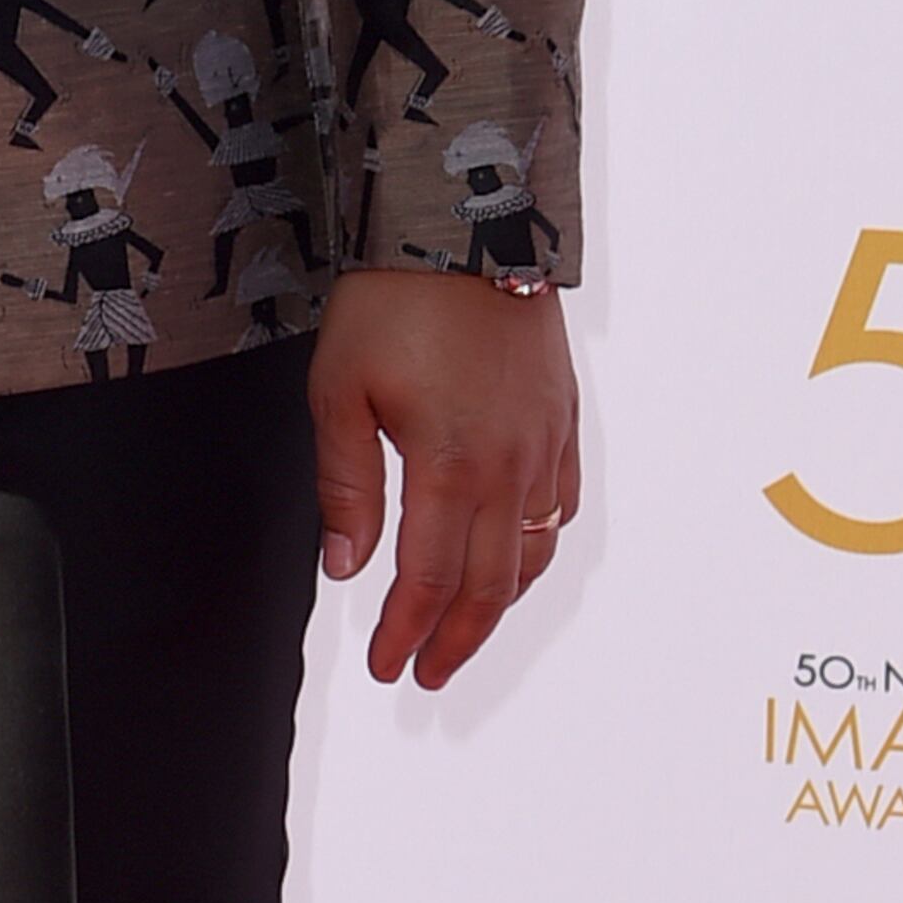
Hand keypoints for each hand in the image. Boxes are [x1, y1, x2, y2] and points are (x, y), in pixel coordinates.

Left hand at [311, 267, 578, 694]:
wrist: (470, 226)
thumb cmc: (396, 301)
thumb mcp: (340, 391)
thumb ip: (346, 488)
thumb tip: (346, 569)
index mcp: (450, 467)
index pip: (429, 582)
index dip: (406, 634)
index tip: (387, 665)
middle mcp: (510, 467)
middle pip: (488, 586)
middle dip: (454, 641)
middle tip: (423, 675)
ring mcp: (545, 445)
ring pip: (531, 554)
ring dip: (497, 606)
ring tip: (462, 634)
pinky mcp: (562, 421)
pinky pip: (560, 508)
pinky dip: (534, 550)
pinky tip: (511, 560)